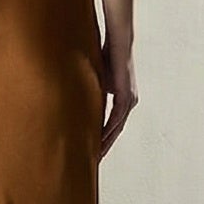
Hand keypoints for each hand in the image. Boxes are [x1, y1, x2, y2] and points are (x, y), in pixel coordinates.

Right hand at [98, 41, 136, 158]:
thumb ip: (90, 91)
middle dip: (105, 146)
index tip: (92, 150)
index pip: (112, 124)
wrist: (117, 42)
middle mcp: (129, 102)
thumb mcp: (95, 79)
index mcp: (122, 99)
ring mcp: (129, 100)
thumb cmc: (105, 55)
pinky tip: (99, 139)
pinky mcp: (126, 96)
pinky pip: (117, 118)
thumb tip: (73, 98)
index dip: (103, 137)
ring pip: (117, 127)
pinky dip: (108, 129)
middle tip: (94, 161)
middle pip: (116, 130)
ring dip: (107, 142)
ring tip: (96, 155)